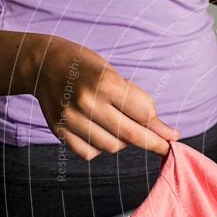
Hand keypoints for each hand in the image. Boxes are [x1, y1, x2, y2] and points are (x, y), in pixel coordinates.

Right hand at [31, 36, 179, 159]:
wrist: (45, 63)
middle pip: (131, 136)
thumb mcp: (116, 75)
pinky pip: (89, 153)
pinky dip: (100, 148)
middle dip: (153, 144)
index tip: (172, 134)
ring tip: (120, 126)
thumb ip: (139, 103)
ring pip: (111, 147)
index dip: (160, 126)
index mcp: (106, 83)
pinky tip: (101, 133)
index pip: (145, 115)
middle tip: (165, 147)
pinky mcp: (59, 131)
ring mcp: (71, 118)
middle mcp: (87, 102)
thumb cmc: (88, 67)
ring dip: (123, 142)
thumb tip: (165, 132)